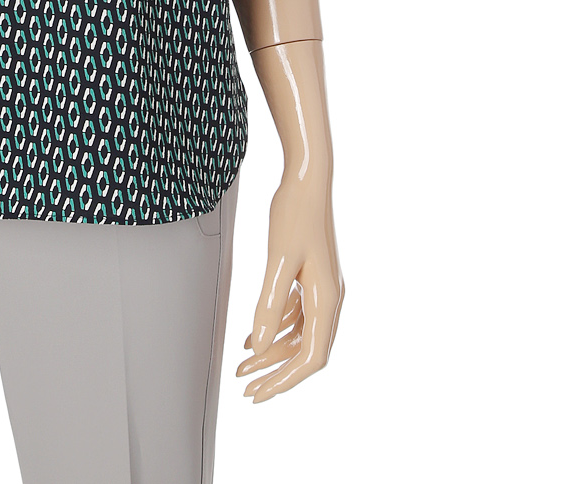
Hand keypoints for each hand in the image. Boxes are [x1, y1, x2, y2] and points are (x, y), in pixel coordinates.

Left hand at [235, 175, 343, 401]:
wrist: (307, 179)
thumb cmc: (294, 214)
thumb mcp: (277, 260)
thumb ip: (268, 305)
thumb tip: (258, 347)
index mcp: (327, 300)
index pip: (311, 358)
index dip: (285, 380)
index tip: (259, 394)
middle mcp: (329, 299)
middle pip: (305, 350)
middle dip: (275, 371)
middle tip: (246, 387)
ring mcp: (322, 288)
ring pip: (299, 333)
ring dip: (273, 350)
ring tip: (243, 363)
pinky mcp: (312, 276)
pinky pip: (296, 314)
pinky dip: (276, 327)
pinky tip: (255, 333)